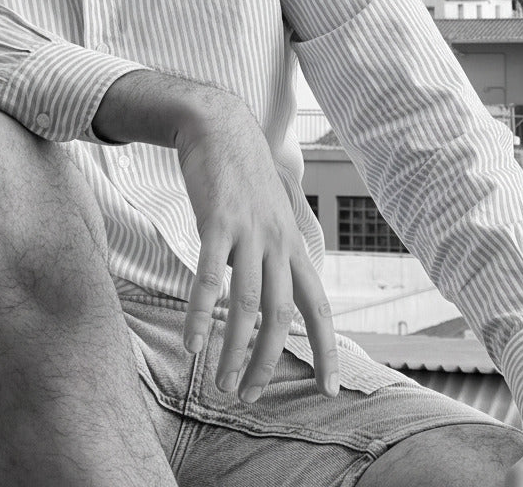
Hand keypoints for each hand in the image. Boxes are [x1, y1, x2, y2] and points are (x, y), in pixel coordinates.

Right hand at [175, 89, 338, 402]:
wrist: (218, 124)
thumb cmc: (243, 173)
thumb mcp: (272, 212)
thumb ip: (279, 249)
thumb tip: (279, 287)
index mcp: (293, 244)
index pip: (318, 307)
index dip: (328, 350)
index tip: (331, 390)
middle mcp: (277, 242)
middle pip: (281, 317)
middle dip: (266, 365)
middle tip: (247, 397)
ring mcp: (248, 231)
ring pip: (247, 305)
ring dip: (234, 351)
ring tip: (220, 383)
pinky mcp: (216, 221)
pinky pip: (208, 277)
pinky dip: (201, 314)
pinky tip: (192, 343)